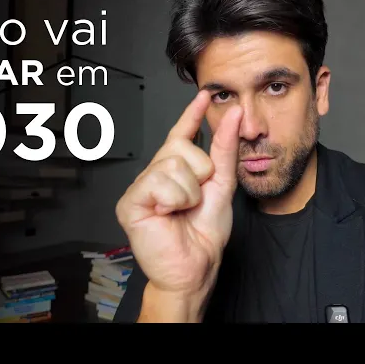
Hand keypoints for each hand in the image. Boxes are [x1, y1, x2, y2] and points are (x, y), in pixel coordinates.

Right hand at [115, 90, 242, 297]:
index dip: (192, 115)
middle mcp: (156, 174)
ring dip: (188, 192)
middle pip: (180, 147)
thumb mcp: (222, 185)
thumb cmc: (205, 233)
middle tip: (195, 200)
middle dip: (199, 173)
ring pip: (171, 164)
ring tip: (181, 210)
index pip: (182, 134)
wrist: (195, 267)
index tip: (204, 96)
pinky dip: (173, 199)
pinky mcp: (130, 202)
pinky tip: (167, 214)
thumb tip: (233, 115)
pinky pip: (158, 182)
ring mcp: (141, 187)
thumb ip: (224, 150)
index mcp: (176, 171)